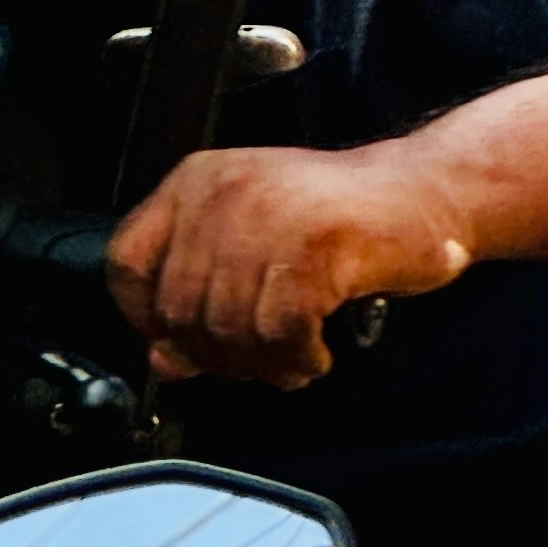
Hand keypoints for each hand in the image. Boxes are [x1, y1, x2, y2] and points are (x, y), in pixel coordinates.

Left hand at [107, 143, 470, 388]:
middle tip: (260, 359)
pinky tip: (317, 347)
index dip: (144, 319)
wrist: (422, 194)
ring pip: (230, 330)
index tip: (179, 345)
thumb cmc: (338, 223)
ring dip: (265, 364)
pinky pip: (280, 333)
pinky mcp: (313, 244)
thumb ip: (202, 296)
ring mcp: (268, 214)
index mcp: (197, 182)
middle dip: (220, 357)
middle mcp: (222, 191)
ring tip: (295, 353)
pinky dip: (299, 358)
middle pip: (179, 312)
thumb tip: (166, 360)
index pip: (126, 263)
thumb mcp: (252, 246)